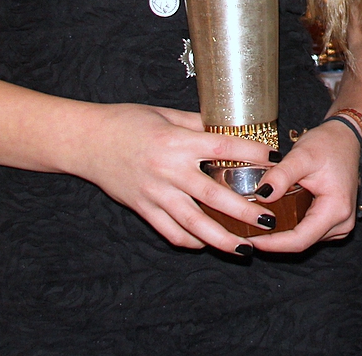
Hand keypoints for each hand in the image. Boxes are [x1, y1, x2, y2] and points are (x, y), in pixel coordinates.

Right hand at [72, 104, 273, 254]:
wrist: (86, 141)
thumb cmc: (127, 122)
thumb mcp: (166, 114)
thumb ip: (197, 124)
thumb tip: (229, 128)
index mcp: (177, 142)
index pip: (223, 148)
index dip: (252, 154)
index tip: (276, 159)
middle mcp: (168, 171)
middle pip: (213, 195)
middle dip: (243, 211)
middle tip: (269, 220)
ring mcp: (155, 194)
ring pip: (193, 223)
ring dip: (221, 238)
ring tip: (245, 247)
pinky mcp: (142, 208)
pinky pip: (169, 231)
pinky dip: (190, 241)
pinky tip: (207, 244)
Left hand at [247, 118, 361, 252]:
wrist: (345, 138)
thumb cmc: (328, 144)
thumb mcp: (302, 155)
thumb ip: (281, 175)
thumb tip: (262, 195)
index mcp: (336, 209)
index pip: (300, 240)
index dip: (272, 244)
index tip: (249, 239)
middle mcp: (342, 222)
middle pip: (301, 242)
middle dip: (273, 239)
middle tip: (246, 231)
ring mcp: (340, 224)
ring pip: (304, 239)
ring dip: (281, 234)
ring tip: (256, 224)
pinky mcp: (334, 222)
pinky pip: (309, 232)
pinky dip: (291, 228)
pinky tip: (275, 217)